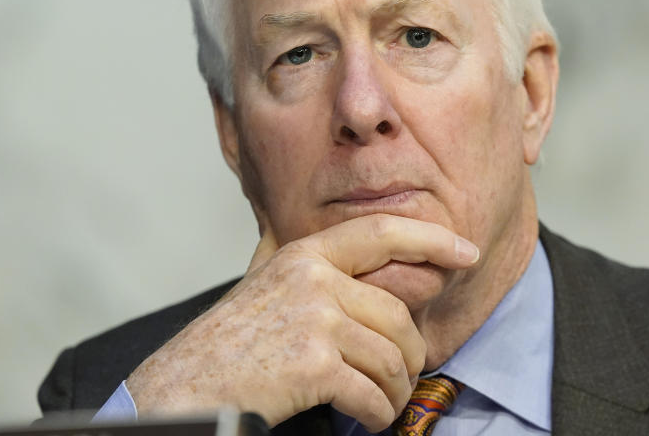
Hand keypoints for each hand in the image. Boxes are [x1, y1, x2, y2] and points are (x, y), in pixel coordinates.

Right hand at [125, 215, 479, 430]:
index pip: (381, 232)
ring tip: (383, 404)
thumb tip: (352, 259)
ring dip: (395, 391)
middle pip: (397, 315)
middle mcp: (312, 278)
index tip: (465, 252)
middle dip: (411, 354)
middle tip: (405, 378)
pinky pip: (372, 392)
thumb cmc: (227, 345)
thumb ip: (307, 268)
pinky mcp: (313, 364)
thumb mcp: (267, 285)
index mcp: (305, 255)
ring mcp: (314, 319)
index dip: (430, 238)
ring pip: (390, 357)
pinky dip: (378, 414)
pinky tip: (368, 419)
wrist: (183, 388)